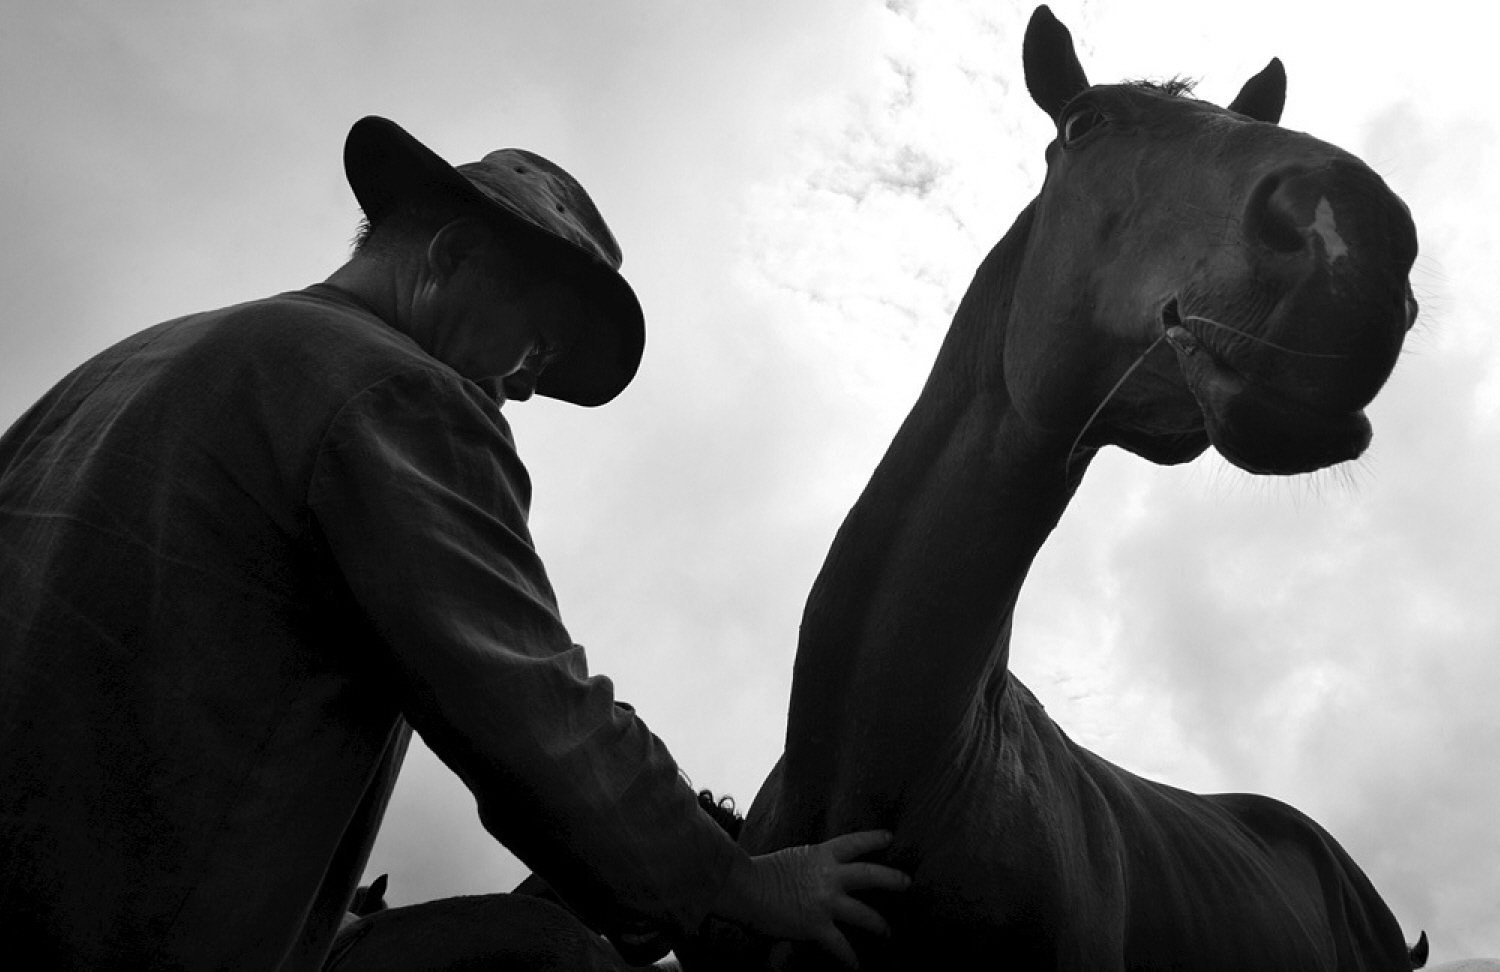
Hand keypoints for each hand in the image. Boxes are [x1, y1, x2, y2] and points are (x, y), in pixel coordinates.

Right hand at [707, 830, 910, 967]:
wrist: (744, 886)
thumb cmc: (756, 871)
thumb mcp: (790, 859)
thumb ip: (806, 866)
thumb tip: (808, 875)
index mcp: (821, 854)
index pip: (855, 843)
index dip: (874, 840)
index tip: (889, 838)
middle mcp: (830, 876)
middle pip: (872, 875)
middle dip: (893, 880)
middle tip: (907, 883)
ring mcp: (827, 902)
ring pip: (865, 915)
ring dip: (880, 925)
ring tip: (888, 932)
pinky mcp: (817, 926)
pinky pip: (841, 946)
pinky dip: (850, 959)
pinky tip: (858, 968)